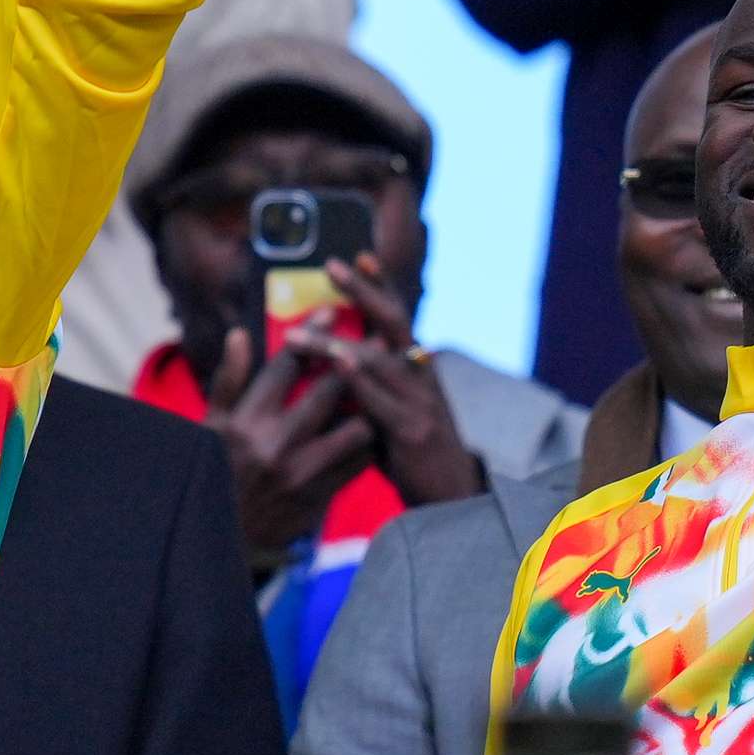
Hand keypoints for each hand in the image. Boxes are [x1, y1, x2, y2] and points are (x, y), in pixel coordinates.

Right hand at [200, 327, 373, 574]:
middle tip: (370, 340)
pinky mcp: (321, 498)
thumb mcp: (210, 426)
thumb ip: (228, 380)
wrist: (220, 539)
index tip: (329, 310)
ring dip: (366, 406)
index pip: (286, 365)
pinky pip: (358, 463)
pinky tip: (371, 427)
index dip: (311, 333)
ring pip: (355, 428)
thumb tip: (240, 334)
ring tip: (375, 388)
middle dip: (353, 360)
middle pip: (329, 390)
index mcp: (247, 420)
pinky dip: (367, 443)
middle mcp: (276, 444)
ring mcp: (302, 474)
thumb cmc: (214, 471)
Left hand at [314, 256, 483, 507]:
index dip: (379, 287)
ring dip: (337, 340)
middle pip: (392, 322)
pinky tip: (338, 363)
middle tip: (332, 265)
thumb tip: (329, 362)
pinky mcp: (413, 429)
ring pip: (379, 357)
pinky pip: (382, 398)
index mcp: (415, 368)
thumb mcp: (391, 410)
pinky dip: (360, 378)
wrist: (452, 498)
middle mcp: (420, 376)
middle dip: (363, 291)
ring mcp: (420, 400)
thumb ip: (368, 386)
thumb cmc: (412, 453)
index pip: (395, 318)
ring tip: (300, 332)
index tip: (359, 256)